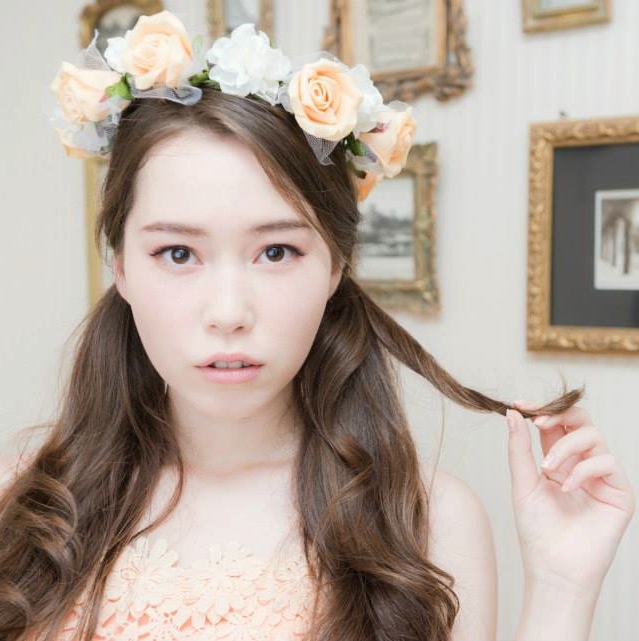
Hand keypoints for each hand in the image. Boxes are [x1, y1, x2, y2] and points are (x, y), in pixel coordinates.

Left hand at [505, 401, 634, 594]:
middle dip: (558, 414)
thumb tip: (511, 413)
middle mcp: (582, 464)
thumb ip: (519, 448)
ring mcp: (602, 476)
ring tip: (548, 469)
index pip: (554, 424)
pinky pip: (606, 462)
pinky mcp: (620, 492)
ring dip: (565, 446)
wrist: (554, 568)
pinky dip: (583, 470)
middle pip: (581, 420)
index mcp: (558, 460)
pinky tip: (567, 489)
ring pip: (593, 436)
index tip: (519, 404)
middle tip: (537, 421)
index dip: (540, 409)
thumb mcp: (523, 483)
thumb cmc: (537, 530)